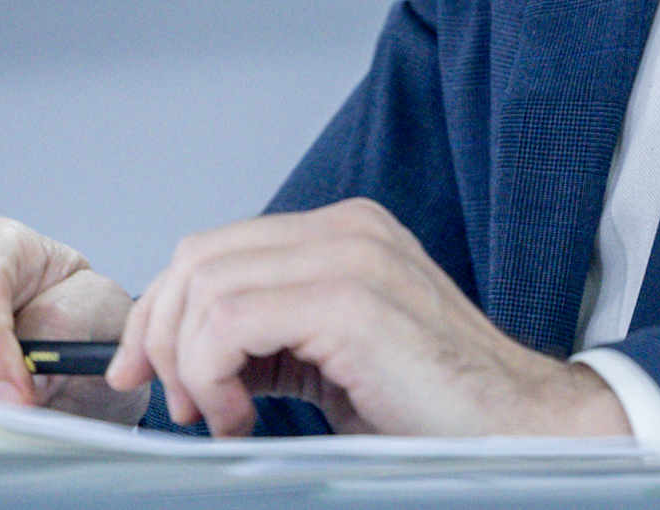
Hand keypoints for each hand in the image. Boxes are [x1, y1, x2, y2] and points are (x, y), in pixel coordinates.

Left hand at [106, 199, 630, 440]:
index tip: (144, 370)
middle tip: (179, 403)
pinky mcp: (349, 300)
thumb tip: (182, 353)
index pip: (214, 248)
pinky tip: (246, 415)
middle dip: (161, 336)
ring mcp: (351, 257)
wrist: (516, 429)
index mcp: (344, 235)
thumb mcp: (330, 357)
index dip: (162, 311)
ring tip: (227, 415)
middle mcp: (346, 230)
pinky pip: (228, 320)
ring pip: (203, 286)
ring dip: (191, 365)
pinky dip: (213, 376)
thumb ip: (271, 335)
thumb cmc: (433, 407)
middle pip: (197, 257)